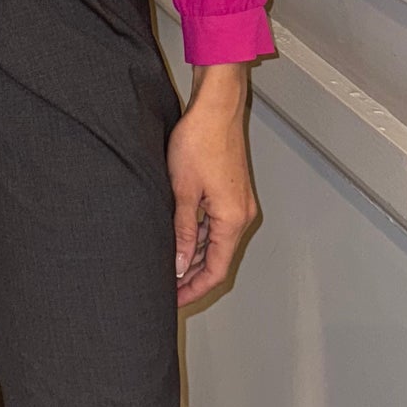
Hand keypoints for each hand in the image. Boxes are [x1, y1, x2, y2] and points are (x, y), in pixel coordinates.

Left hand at [169, 65, 258, 305]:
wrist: (216, 107)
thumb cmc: (201, 140)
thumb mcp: (182, 192)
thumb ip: (181, 232)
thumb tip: (178, 264)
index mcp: (232, 220)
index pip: (214, 270)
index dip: (193, 289)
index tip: (174, 299)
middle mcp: (241, 215)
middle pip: (217, 259)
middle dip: (192, 276)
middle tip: (166, 287)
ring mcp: (238, 203)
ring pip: (215, 242)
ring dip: (194, 256)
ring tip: (168, 267)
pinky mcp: (231, 192)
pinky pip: (215, 225)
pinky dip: (198, 237)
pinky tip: (179, 240)